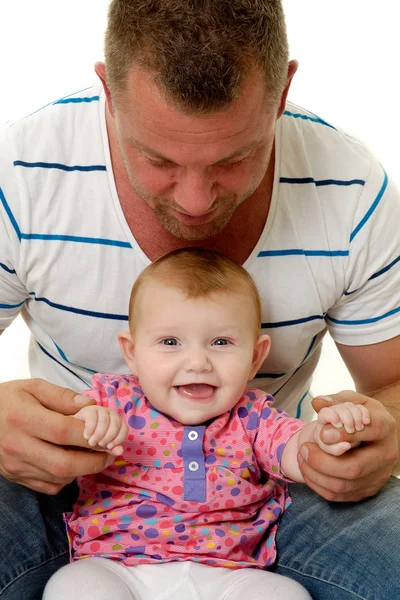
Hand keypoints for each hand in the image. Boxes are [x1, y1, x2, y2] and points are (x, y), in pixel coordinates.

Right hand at [0, 378, 115, 494]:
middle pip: (63, 463)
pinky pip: (48, 486)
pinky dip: (66, 478)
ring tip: (96, 456)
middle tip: (111, 453)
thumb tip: (90, 406)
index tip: (109, 435)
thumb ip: (62, 396)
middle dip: (94, 461)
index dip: (91, 435)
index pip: (63, 431)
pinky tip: (73, 464)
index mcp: (23, 418)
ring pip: (58, 478)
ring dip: (82, 470)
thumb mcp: (32, 387)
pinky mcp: (16, 477)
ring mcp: (16, 466)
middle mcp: (18, 446)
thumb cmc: (8, 400)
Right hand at [73, 405, 127, 455]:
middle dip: (108, 437)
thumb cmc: (90, 440)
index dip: (119, 438)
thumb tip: (120, 451)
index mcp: (116, 421)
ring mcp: (99, 410)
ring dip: (99, 434)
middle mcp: (109, 413)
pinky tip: (86, 436)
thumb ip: (110, 448)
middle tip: (100, 444)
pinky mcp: (88, 410)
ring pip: (105, 421)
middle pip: (116, 424)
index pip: (124, 428)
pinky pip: (93, 418)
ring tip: (92, 442)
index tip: (110, 447)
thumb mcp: (101, 446)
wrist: (72, 434)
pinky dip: (91, 429)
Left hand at [298, 391, 397, 501]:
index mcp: (385, 427)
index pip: (370, 432)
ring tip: (301, 457)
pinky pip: (339, 496)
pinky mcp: (367, 490)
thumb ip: (334, 400)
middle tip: (303, 448)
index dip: (344, 435)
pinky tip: (307, 469)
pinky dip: (318, 485)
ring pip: (344, 485)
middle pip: (354, 468)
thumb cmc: (359, 413)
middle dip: (322, 461)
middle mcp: (386, 455)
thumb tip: (318, 403)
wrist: (375, 433)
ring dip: (316, 474)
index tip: (322, 433)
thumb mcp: (351, 400)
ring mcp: (378, 476)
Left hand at [315, 401, 370, 455]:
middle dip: (347, 418)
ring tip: (359, 429)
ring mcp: (344, 409)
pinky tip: (366, 422)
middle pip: (339, 408)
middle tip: (351, 431)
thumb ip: (336, 448)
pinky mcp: (354, 409)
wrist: (342, 442)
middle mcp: (333, 411)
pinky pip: (360, 407)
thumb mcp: (334, 450)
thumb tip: (346, 445)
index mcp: (324, 419)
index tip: (339, 425)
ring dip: (356, 416)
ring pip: (350, 406)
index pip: (325, 412)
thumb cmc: (333, 445)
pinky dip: (364, 413)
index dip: (332, 417)